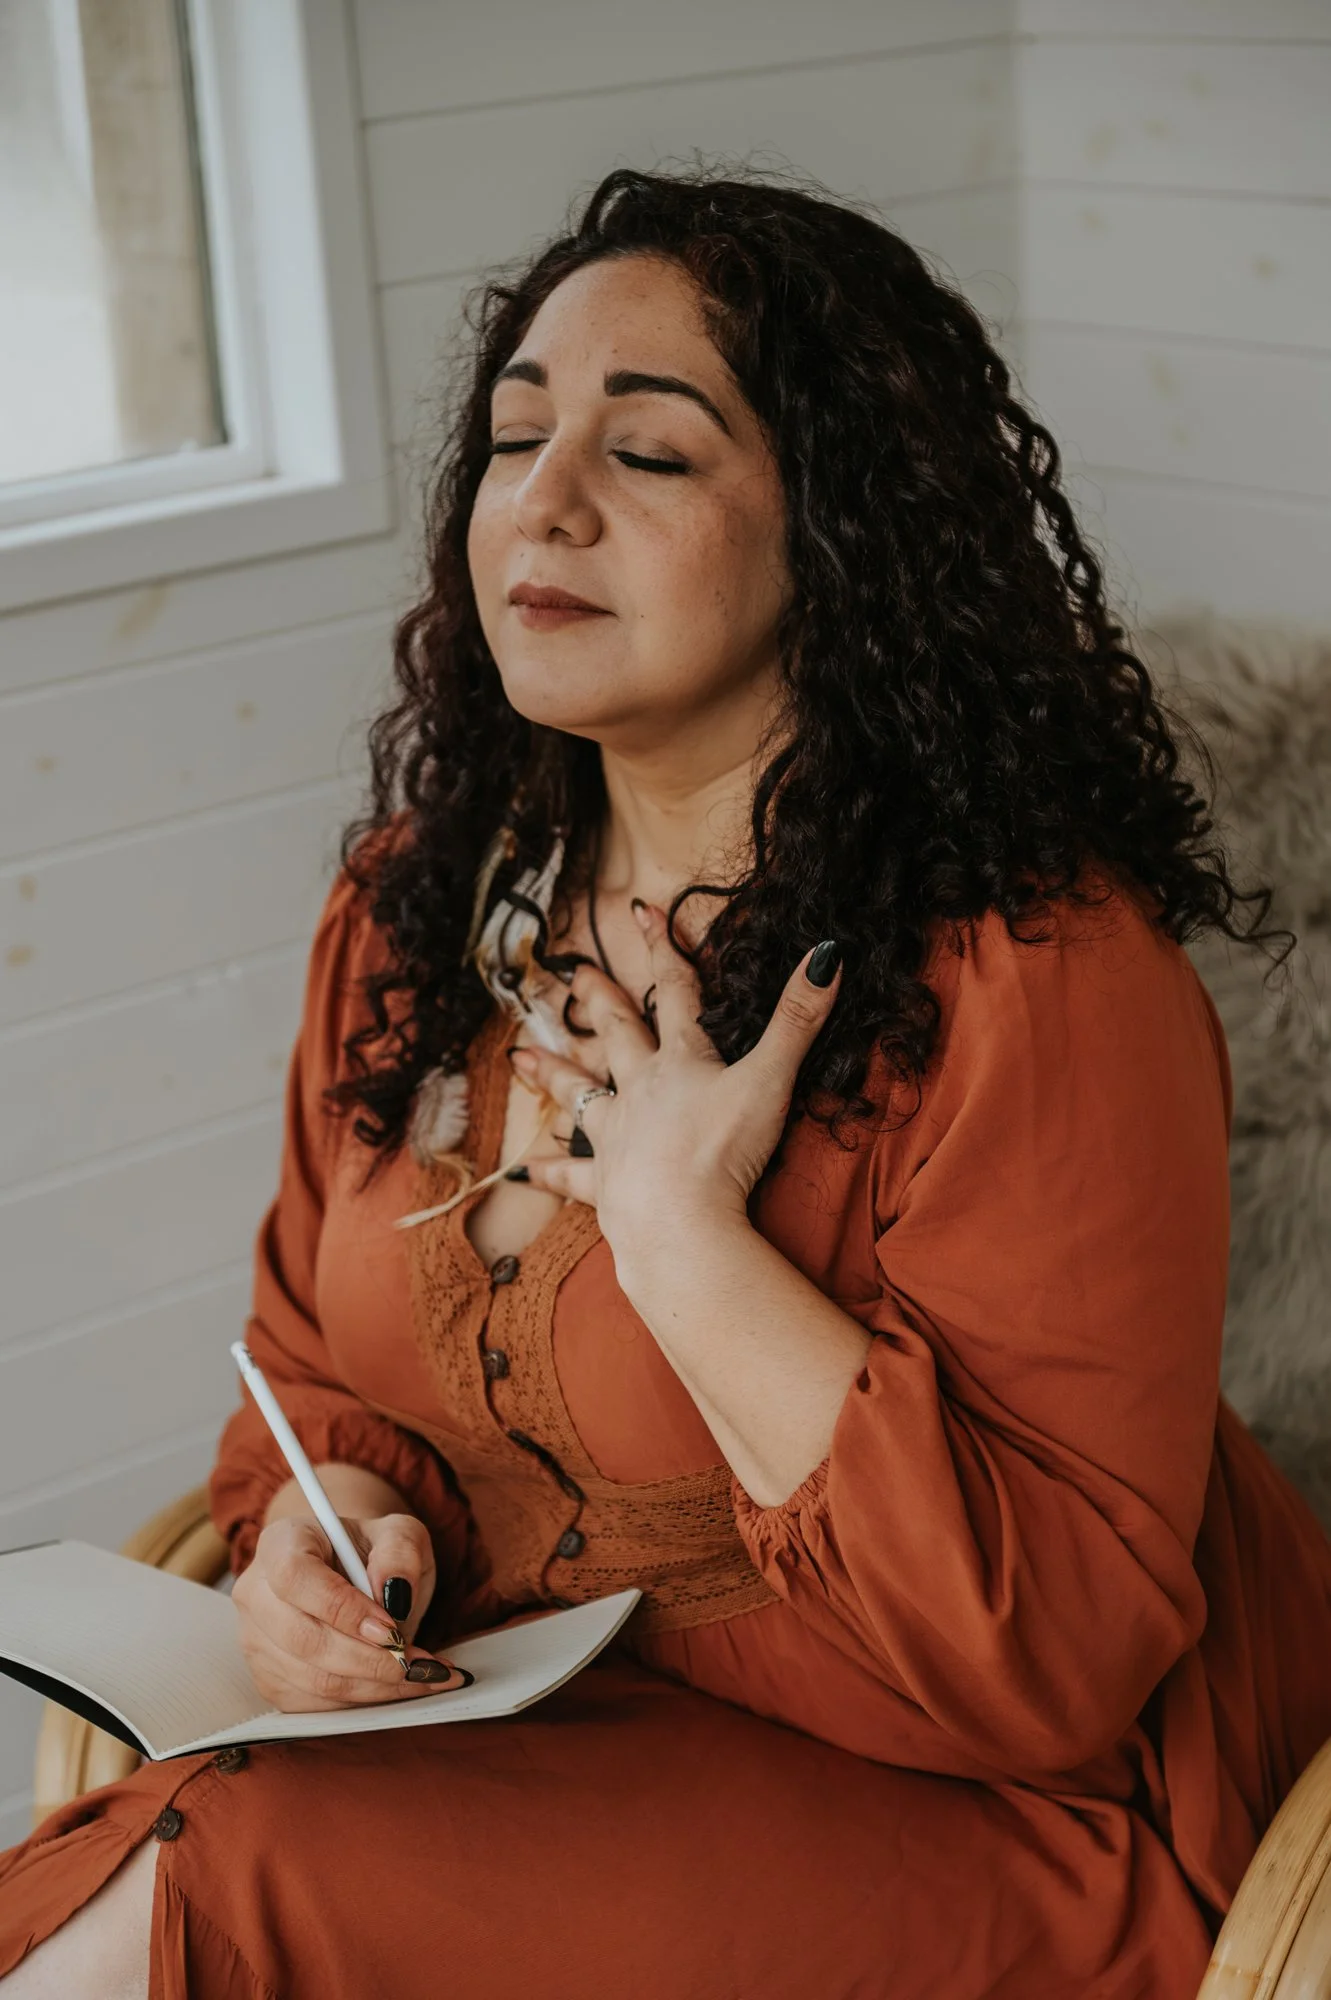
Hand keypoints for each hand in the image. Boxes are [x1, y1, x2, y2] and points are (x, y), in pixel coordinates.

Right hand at [232, 1512, 471, 1711]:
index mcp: (280, 1543)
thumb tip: (395, 1593)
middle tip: (418, 1662)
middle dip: (369, 1659)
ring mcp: (256, 1640)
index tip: (390, 1627)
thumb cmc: (372, 1552)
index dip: (342, 1609)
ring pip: (312, 1679)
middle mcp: (256, 1592)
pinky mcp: (269, 1679)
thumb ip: (401, 1553)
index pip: (295, 1577)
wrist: (353, 1574)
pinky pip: (314, 1704)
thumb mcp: (399, 1533)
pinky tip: (398, 1685)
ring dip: (374, 1685)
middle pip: (302, 1638)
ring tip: (422, 1674)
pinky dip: (362, 1701)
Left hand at [510, 903, 842, 1248]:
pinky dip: (547, 1174)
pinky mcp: (604, 1185)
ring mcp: (616, 1136)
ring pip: (579, 1097)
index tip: (641, 911)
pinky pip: (570, 1177)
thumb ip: (798, 1020)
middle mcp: (641, 1091)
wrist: (680, 1223)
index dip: (663, 949)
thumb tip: (830, 953)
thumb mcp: (771, 1080)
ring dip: (552, 1076)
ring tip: (521, 1059)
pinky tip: (522, 1173)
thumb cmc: (723, 1151)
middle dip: (600, 1002)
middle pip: (618, 1036)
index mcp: (681, 1062)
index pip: (676, 992)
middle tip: (574, 977)